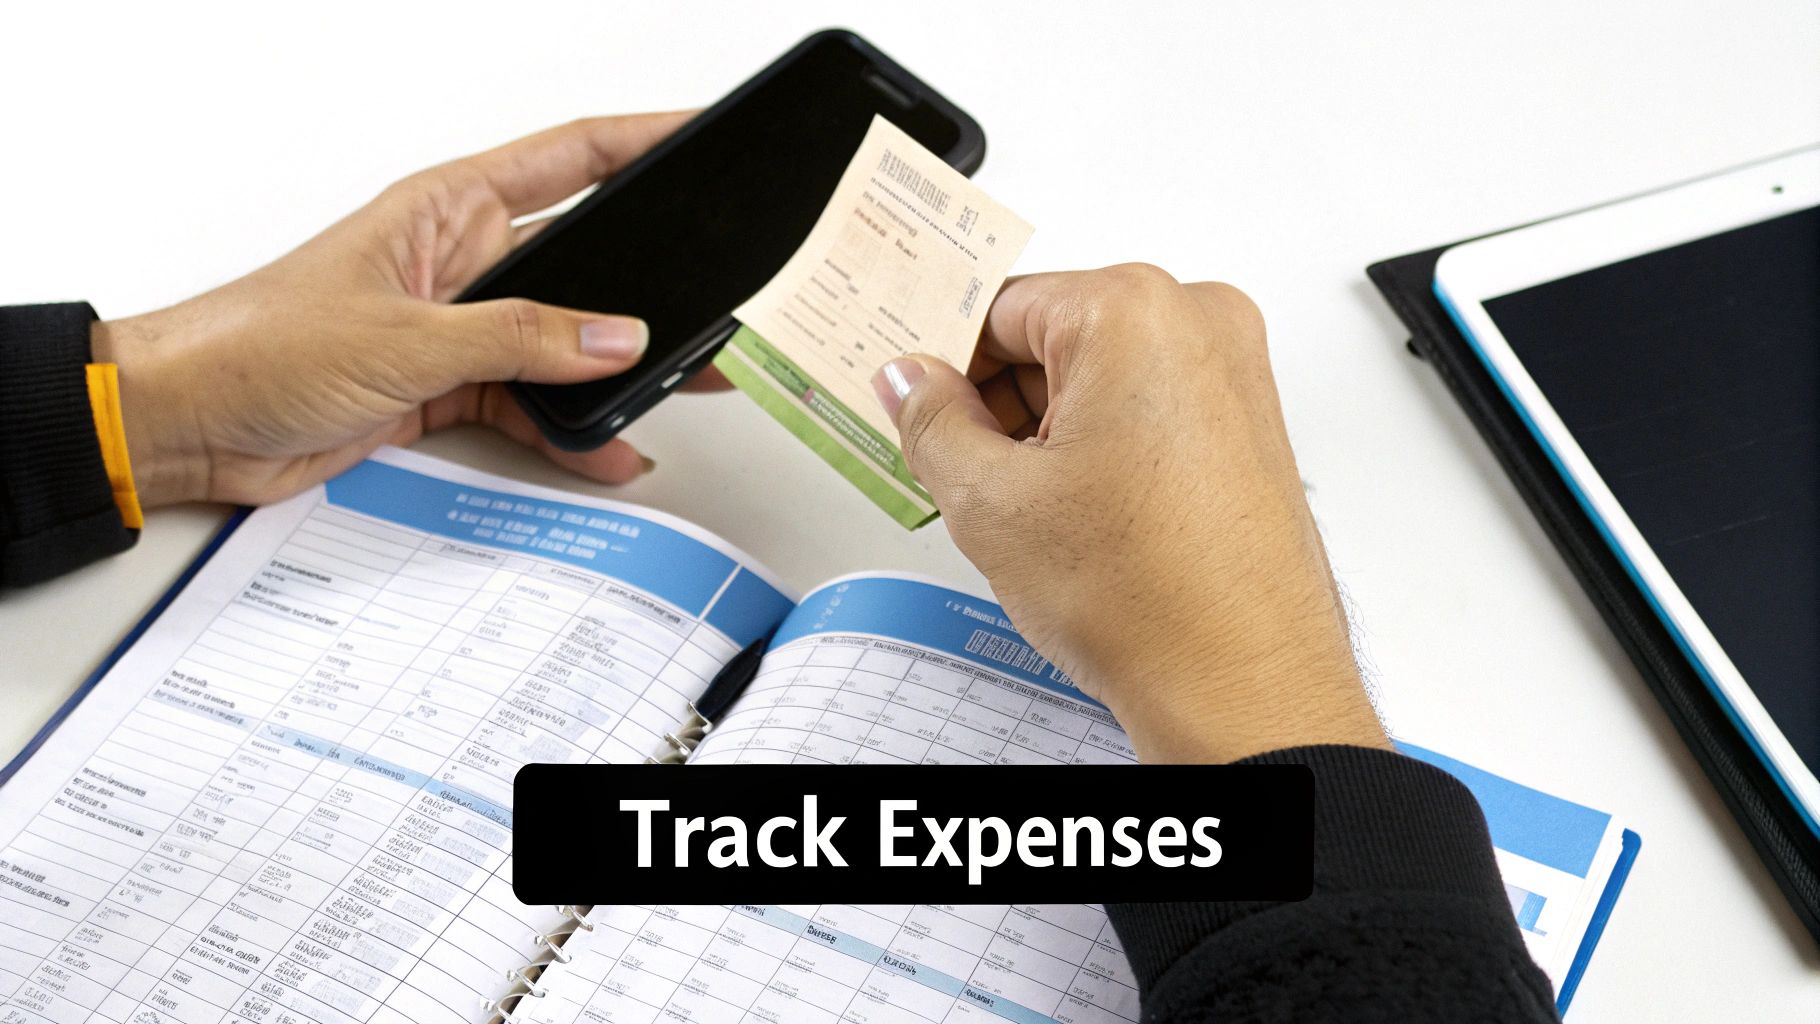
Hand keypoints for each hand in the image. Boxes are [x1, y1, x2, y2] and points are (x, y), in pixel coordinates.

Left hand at [94, 112, 724, 507]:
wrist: (187, 422)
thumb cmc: (257, 343)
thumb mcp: (406, 338)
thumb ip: (520, 338)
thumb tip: (615, 337)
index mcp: (448, 208)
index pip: (571, 158)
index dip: (644, 140)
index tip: (705, 135)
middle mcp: (462, 260)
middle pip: (583, 258)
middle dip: (650, 279)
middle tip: (716, 291)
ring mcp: (458, 327)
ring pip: (564, 340)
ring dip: (614, 368)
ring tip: (683, 382)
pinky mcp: (447, 388)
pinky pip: (530, 401)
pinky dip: (567, 428)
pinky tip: (606, 445)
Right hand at [871, 265, 1387, 762]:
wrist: (1243, 689)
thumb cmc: (1156, 601)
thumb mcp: (992, 502)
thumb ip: (930, 421)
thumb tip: (910, 381)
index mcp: (1135, 311)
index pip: (999, 305)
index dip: (944, 361)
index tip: (914, 394)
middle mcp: (1200, 325)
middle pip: (1052, 336)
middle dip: (997, 402)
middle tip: (959, 468)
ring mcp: (1233, 377)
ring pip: (1098, 378)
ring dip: (1045, 433)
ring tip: (1029, 513)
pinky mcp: (1245, 427)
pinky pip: (1144, 410)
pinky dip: (1097, 451)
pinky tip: (1075, 519)